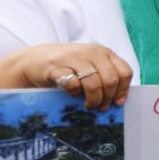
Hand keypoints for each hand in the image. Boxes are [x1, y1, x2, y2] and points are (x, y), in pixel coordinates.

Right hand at [13, 43, 132, 110]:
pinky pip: (73, 85)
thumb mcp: (90, 66)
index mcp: (103, 53)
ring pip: (94, 84)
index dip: (123, 89)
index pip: (124, 72)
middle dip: (107, 98)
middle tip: (100, 107)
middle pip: (111, 80)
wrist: (34, 60)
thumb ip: (104, 77)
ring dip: (93, 100)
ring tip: (88, 104)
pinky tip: (72, 94)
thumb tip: (118, 100)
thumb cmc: (67, 67)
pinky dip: (74, 94)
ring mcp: (73, 58)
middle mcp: (91, 52)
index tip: (117, 102)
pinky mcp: (57, 67)